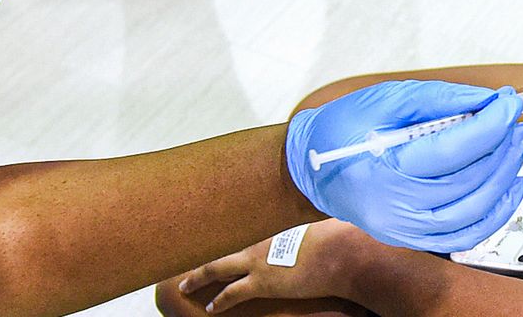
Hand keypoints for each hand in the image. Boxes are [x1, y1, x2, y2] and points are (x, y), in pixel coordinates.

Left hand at [177, 220, 368, 313]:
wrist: (337, 254)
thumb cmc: (334, 237)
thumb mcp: (319, 224)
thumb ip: (310, 223)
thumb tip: (320, 216)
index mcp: (270, 227)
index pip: (241, 232)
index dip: (226, 237)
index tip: (215, 235)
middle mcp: (257, 242)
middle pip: (220, 247)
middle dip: (201, 255)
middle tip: (184, 262)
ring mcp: (256, 262)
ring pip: (216, 268)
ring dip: (199, 277)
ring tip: (184, 285)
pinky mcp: (261, 283)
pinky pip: (231, 294)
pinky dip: (219, 301)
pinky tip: (209, 308)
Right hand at [285, 80, 522, 252]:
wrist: (310, 169)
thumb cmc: (344, 127)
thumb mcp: (385, 99)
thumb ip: (439, 100)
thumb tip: (489, 101)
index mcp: (382, 167)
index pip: (451, 150)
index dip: (489, 126)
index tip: (510, 103)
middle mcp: (394, 207)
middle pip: (467, 181)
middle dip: (501, 147)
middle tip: (514, 120)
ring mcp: (403, 230)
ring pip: (473, 211)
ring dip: (504, 177)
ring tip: (514, 146)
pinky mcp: (411, 239)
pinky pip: (465, 235)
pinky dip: (495, 213)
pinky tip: (510, 187)